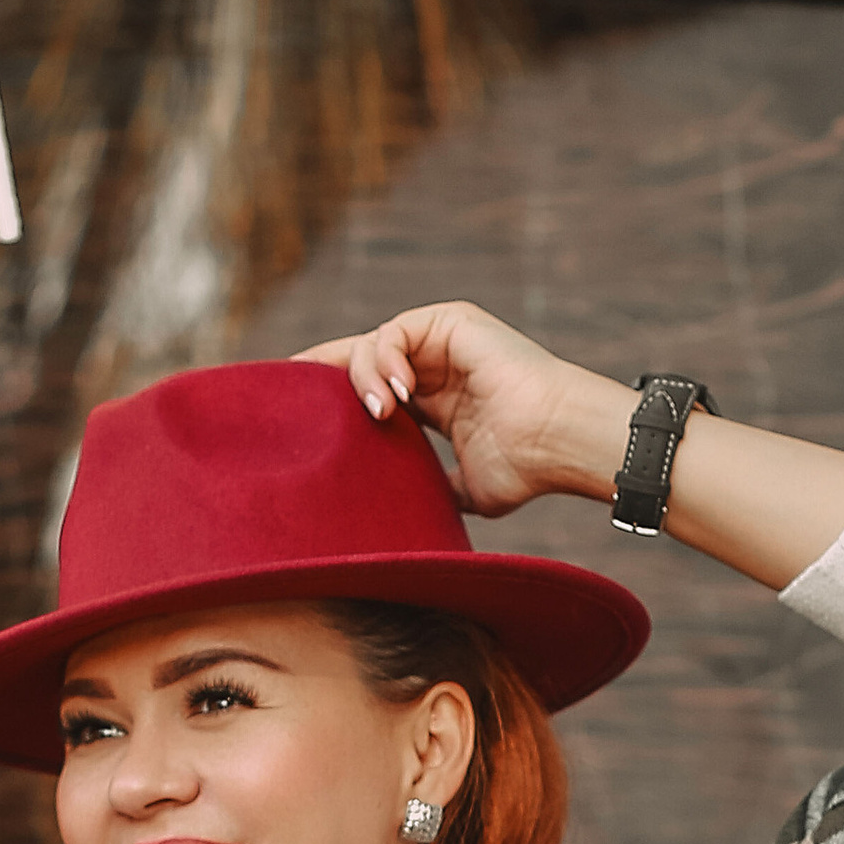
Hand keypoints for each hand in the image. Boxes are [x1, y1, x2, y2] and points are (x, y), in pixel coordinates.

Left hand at [296, 302, 622, 519]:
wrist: (556, 442)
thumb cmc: (524, 468)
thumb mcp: (460, 489)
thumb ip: (427, 489)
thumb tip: (396, 522)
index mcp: (434, 400)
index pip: (370, 391)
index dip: (330, 399)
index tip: (290, 416)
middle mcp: (434, 365)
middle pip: (359, 361)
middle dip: (319, 376)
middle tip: (288, 400)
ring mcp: (441, 341)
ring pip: (371, 346)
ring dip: (362, 379)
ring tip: (378, 413)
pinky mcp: (449, 321)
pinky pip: (392, 333)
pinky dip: (382, 361)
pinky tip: (395, 395)